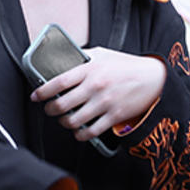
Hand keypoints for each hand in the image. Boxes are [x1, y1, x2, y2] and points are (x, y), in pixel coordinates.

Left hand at [31, 48, 163, 140]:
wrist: (154, 78)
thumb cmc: (126, 65)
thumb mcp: (103, 54)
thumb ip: (83, 56)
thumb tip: (63, 57)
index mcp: (90, 68)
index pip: (59, 81)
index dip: (43, 91)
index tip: (36, 96)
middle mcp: (95, 86)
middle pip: (62, 104)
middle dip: (51, 110)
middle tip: (49, 109)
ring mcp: (105, 102)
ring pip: (74, 121)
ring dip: (64, 123)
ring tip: (64, 120)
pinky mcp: (114, 116)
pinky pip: (91, 131)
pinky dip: (81, 135)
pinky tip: (79, 131)